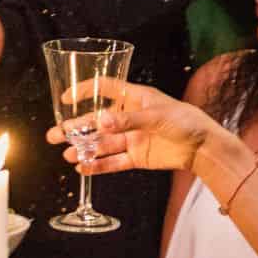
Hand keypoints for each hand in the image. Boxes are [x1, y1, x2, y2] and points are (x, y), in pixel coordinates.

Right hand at [45, 79, 228, 173]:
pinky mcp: (136, 157)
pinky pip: (113, 162)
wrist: (203, 147)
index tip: (66, 99)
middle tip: (54, 134)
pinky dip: (99, 166)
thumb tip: (101, 122)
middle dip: (74, 128)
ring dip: (83, 148)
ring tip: (66, 154)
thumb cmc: (185, 121)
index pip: (105, 89)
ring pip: (101, 143)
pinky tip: (83, 168)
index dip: (85, 91)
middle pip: (96, 121)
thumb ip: (128, 120)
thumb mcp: (156, 115)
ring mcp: (131, 138)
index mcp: (134, 99)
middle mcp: (129, 118)